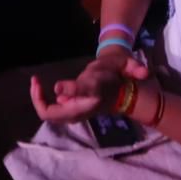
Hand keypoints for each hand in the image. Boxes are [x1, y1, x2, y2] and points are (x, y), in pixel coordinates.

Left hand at [30, 52, 151, 124]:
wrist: (119, 91)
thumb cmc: (117, 73)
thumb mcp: (124, 64)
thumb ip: (135, 67)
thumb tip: (146, 73)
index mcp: (97, 93)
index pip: (83, 93)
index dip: (70, 89)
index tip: (56, 85)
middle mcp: (83, 106)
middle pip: (58, 114)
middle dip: (42, 101)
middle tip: (35, 82)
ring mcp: (74, 112)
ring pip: (50, 115)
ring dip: (38, 100)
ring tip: (34, 82)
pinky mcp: (67, 111)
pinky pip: (49, 111)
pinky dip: (40, 100)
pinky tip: (37, 85)